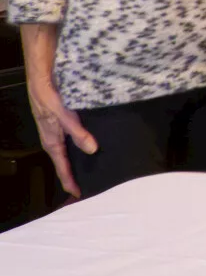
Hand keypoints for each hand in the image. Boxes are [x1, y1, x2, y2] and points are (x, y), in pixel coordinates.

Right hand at [26, 76, 96, 196]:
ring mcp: (58, 132)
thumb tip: (92, 149)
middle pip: (65, 163)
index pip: (62, 168)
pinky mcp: (63, 123)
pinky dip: (80, 147)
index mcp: (52, 143)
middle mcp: (55, 140)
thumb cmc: (48, 97)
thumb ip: (78, 132)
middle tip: (88, 186)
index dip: (70, 182)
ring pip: (69, 152)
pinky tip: (92, 145)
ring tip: (92, 169)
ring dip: (78, 162)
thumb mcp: (64, 115)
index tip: (79, 195)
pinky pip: (72, 140)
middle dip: (75, 175)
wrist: (42, 80)